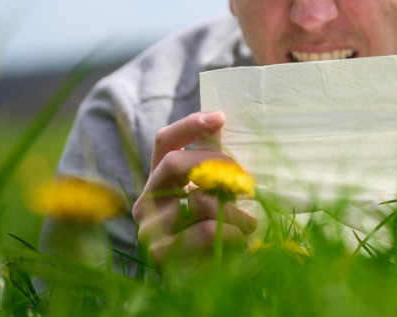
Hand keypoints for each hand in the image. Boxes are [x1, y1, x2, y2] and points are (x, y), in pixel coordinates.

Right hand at [132, 111, 256, 267]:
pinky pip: (206, 231)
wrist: (205, 279)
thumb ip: (214, 162)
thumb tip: (221, 122)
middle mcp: (147, 200)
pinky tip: (240, 240)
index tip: (220, 117)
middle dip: (218, 165)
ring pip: (199, 200)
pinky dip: (233, 233)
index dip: (190, 125)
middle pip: (176, 162)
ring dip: (235, 209)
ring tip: (249, 222)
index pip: (164, 141)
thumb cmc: (215, 229)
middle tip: (246, 181)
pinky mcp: (160, 254)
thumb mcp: (216, 193)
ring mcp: (149, 227)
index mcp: (159, 180)